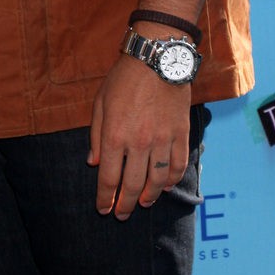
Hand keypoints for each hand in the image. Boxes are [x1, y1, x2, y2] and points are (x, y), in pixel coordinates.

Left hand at [88, 54, 190, 217]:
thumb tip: (94, 163)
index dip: (105, 198)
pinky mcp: (180, 134)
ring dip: (149, 196)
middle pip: (132, 185)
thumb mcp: (100, 103)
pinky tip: (166, 185)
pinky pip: (178, 165)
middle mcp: (139, 143)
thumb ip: (97, 136)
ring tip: (143, 203)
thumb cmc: (123, 79)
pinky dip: (172, 179)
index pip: (108, 178)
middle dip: (125, 204)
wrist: (156, 59)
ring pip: (157, 180)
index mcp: (115, 136)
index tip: (103, 209)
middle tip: (121, 215)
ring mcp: (162, 140)